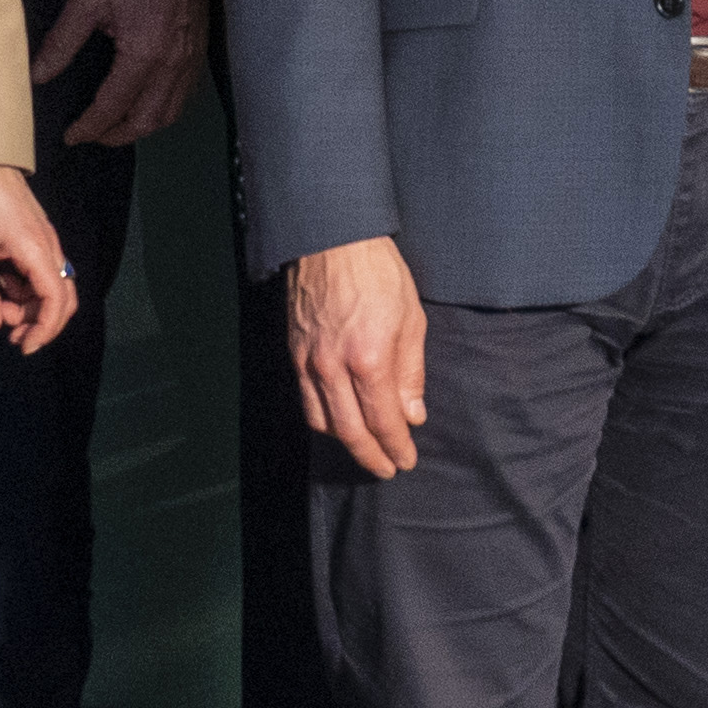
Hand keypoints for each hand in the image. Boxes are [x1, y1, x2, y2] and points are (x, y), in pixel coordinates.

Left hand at [0, 162, 79, 352]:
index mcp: (35, 249)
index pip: (56, 300)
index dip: (45, 329)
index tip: (24, 345)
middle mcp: (49, 247)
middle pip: (65, 299)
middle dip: (42, 324)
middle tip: (13, 337)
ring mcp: (47, 242)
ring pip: (54, 288)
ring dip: (31, 307)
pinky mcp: (39, 239)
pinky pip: (44, 274)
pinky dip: (27, 290)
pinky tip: (3, 285)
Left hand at [32, 0, 219, 154]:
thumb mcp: (86, 0)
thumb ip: (61, 42)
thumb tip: (39, 75)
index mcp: (141, 55)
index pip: (112, 108)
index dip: (89, 127)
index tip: (72, 135)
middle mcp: (170, 65)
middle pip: (145, 122)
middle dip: (116, 136)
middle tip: (93, 134)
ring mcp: (188, 61)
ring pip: (169, 114)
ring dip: (142, 127)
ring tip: (118, 125)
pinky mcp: (197, 52)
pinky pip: (184, 96)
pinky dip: (164, 110)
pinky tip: (147, 103)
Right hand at [289, 236, 430, 478]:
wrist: (332, 238)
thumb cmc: (377, 272)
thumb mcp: (411, 319)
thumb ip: (411, 372)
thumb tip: (413, 413)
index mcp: (369, 359)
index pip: (383, 421)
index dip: (396, 446)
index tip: (406, 460)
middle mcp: (334, 367)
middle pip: (350, 431)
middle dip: (372, 456)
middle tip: (388, 468)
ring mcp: (309, 361)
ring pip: (323, 421)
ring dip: (346, 443)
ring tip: (367, 449)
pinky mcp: (294, 353)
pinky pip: (306, 401)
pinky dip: (323, 420)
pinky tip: (339, 421)